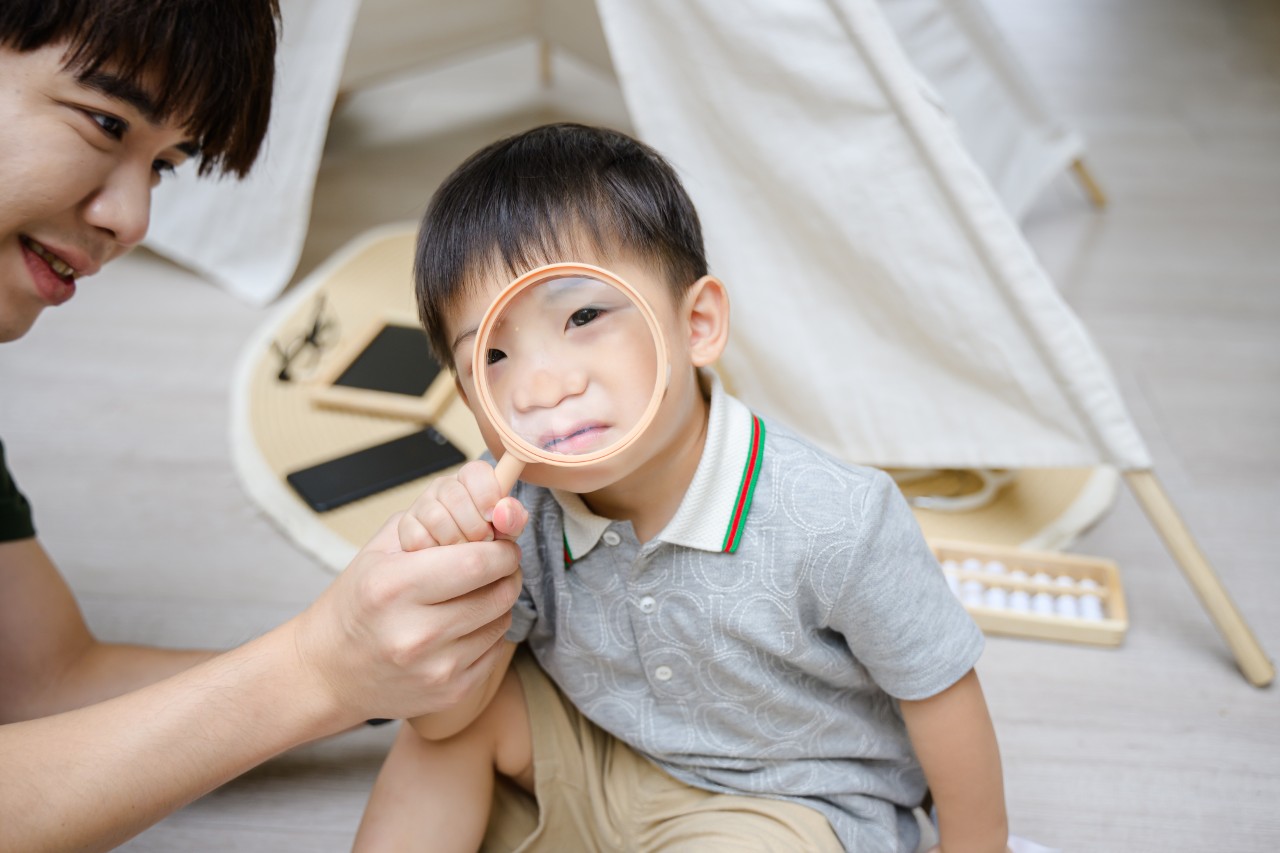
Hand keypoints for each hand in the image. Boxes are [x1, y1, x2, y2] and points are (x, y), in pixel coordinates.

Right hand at [291, 512, 522, 721]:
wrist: (328, 672)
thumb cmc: (358, 601)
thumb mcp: (380, 551)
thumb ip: (433, 524)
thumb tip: (495, 516)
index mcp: (393, 587)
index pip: (476, 563)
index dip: (501, 550)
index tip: (501, 544)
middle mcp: (414, 633)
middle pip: (497, 594)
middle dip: (507, 573)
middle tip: (498, 565)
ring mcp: (434, 669)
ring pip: (501, 621)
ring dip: (498, 602)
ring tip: (472, 595)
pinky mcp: (450, 694)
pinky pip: (495, 651)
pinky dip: (487, 633)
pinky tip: (461, 627)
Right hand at [398, 460, 528, 548]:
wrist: (452, 567)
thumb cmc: (484, 543)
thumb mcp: (506, 531)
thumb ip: (512, 519)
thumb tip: (506, 513)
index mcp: (472, 481)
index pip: (475, 471)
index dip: (486, 493)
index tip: (492, 517)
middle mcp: (444, 488)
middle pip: (455, 496)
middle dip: (474, 527)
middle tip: (483, 542)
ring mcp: (422, 505)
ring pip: (437, 518)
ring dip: (456, 542)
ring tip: (464, 552)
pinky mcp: (406, 527)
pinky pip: (419, 538)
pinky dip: (435, 553)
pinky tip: (443, 557)